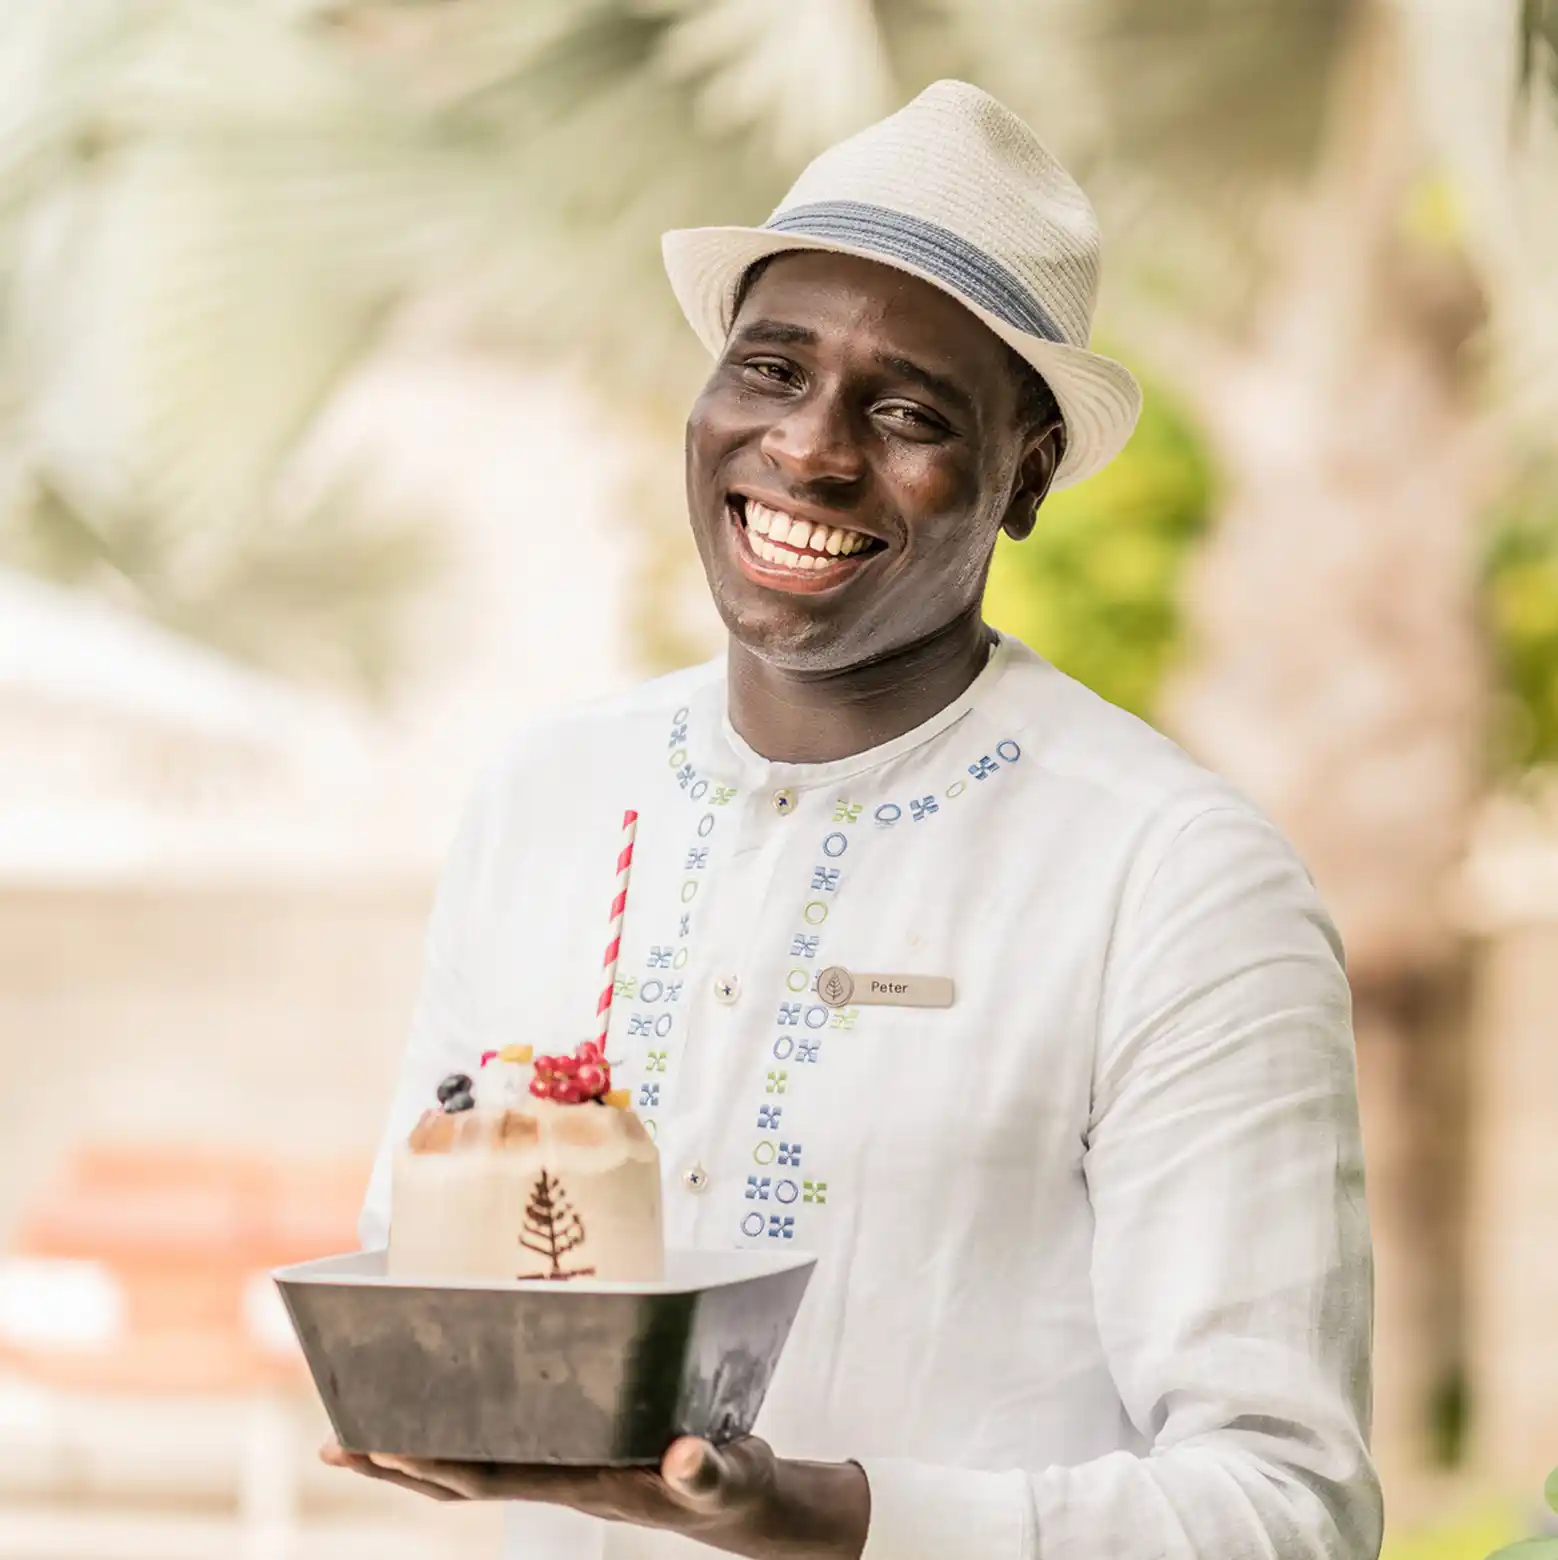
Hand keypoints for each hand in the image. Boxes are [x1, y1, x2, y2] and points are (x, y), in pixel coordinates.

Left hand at [320, 1435, 869, 1559]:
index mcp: (582, 1484)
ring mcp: (561, 1467)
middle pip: (460, 1476)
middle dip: (396, 1463)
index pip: (493, 1475)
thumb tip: (683, 1456)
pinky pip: (502, 1442)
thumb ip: (707, 1468)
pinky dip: (462, 1428)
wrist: (744, 1503)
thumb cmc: (735, 1485)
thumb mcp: (729, 1475)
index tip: (382, 1442)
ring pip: (472, 1462)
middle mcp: (558, 1477)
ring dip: (414, 1451)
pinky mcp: (573, 1450)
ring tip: (358, 1429)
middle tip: (333, 1441)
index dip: (435, 1462)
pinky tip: (446, 1407)